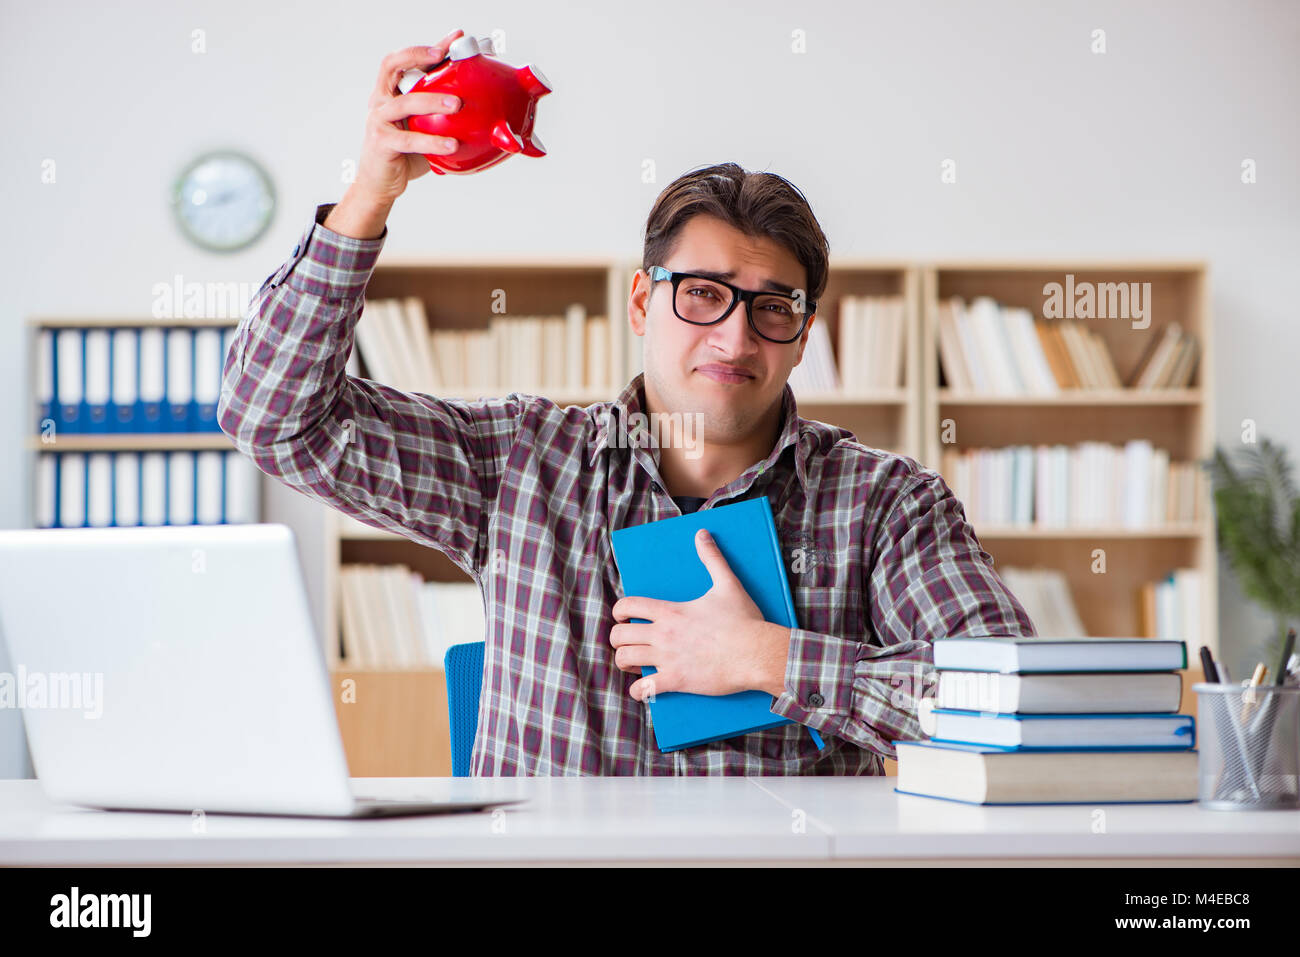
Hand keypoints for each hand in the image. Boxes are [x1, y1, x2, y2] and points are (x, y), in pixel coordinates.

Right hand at [334, 32, 464, 227]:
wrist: (382, 184)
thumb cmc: (406, 155)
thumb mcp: (426, 129)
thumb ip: (445, 118)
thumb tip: (487, 117)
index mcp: (390, 92)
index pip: (405, 60)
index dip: (428, 46)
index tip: (454, 38)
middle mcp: (381, 100)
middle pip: (393, 66)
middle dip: (420, 57)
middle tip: (448, 60)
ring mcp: (378, 120)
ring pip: (404, 102)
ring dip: (432, 100)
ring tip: (457, 104)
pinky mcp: (381, 142)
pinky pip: (409, 139)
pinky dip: (432, 141)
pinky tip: (452, 144)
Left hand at [610, 529, 784, 700]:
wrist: (757, 653)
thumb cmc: (744, 621)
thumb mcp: (727, 584)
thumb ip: (712, 558)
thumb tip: (702, 534)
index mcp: (671, 611)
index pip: (628, 606)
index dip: (619, 611)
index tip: (622, 616)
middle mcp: (663, 634)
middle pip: (619, 635)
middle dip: (618, 638)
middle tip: (627, 641)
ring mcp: (668, 659)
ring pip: (625, 659)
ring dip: (624, 661)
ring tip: (633, 663)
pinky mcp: (676, 681)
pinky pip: (644, 689)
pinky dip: (639, 691)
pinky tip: (644, 689)